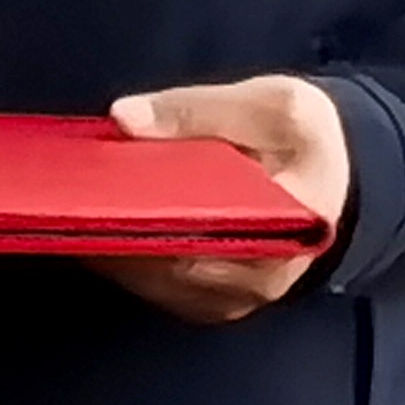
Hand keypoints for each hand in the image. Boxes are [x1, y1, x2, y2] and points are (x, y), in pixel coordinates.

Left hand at [92, 75, 348, 325]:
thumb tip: (125, 119)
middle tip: (67, 194)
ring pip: (156, 281)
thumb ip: (197, 109)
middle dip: (115, 230)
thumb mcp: (269, 104)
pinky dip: (126, 257)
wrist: (337, 175)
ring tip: (73, 204)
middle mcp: (263, 276)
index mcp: (292, 224)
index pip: (203, 231)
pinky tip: (96, 224)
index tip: (94, 193)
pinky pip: (158, 287)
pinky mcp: (214, 300)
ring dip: (113, 246)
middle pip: (169, 262)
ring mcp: (237, 297)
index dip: (144, 215)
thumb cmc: (306, 139)